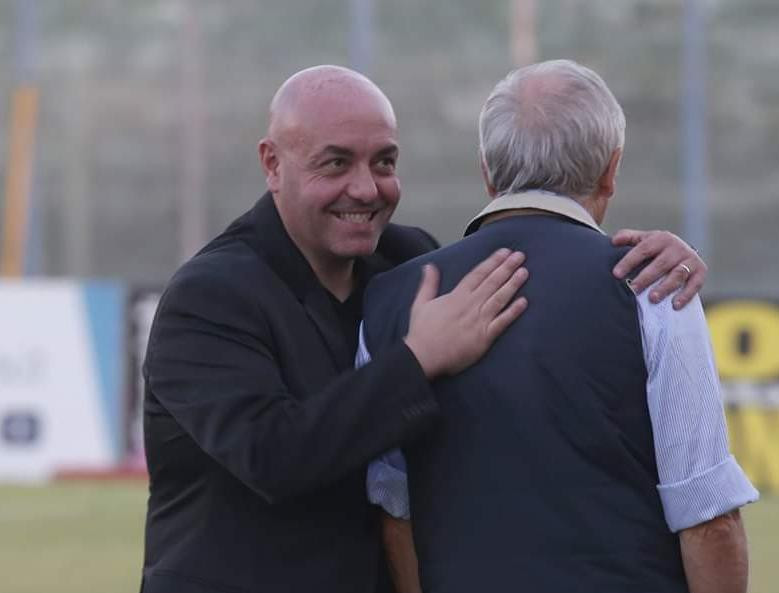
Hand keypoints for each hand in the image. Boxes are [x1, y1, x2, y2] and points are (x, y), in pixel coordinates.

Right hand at [404, 249, 528, 378]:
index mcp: (456, 296)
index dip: (492, 262)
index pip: (478, 274)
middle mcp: (470, 305)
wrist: (424, 357)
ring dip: (513, 284)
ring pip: (500, 298)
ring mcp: (479, 320)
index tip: (504, 252)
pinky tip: (524, 302)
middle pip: (492, 282)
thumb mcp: (420, 304)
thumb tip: (430, 266)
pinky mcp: (485, 337)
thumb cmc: (422, 332)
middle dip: (507, 268)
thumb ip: (429, 284)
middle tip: (520, 256)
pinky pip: (502, 322)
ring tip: (524, 272)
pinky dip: (513, 312)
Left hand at [611, 229, 706, 309]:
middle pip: (660, 264)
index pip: (643, 250)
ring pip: (677, 274)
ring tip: (652, 298)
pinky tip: (674, 305)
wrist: (683, 251)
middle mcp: (677, 247)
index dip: (629, 262)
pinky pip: (694, 284)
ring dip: (665, 287)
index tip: (616, 275)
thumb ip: (628, 238)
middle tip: (633, 289)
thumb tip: (614, 241)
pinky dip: (685, 295)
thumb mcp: (643, 240)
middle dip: (645, 278)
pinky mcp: (700, 271)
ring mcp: (690, 259)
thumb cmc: (656, 249)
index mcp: (661, 238)